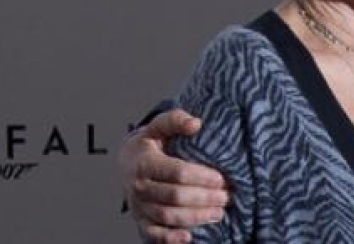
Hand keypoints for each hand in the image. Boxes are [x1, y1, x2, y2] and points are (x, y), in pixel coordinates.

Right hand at [119, 109, 228, 242]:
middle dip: (203, 198)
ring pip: (167, 216)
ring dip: (195, 218)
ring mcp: (139, 205)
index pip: (177, 172)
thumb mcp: (159, 126)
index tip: (222, 178)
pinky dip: (171, 238)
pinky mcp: (141, 220)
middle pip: (175, 196)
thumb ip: (176, 120)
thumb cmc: (150, 143)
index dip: (202, 177)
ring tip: (218, 213)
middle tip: (226, 197)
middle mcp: (139, 186)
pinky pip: (153, 234)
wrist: (127, 161)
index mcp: (145, 162)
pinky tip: (190, 237)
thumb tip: (196, 124)